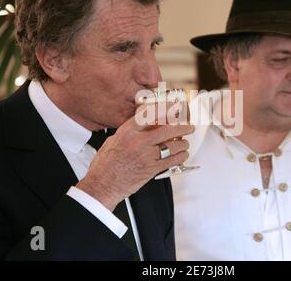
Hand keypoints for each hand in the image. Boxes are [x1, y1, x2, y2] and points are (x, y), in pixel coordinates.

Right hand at [76, 113, 193, 210]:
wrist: (102, 184)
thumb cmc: (106, 164)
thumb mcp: (115, 140)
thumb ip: (132, 131)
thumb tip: (147, 124)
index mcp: (128, 131)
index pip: (151, 113)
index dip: (166, 108)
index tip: (175, 106)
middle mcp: (138, 142)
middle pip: (168, 129)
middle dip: (182, 127)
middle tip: (188, 127)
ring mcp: (146, 156)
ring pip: (174, 145)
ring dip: (183, 144)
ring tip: (184, 143)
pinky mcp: (152, 169)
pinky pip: (173, 161)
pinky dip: (181, 156)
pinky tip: (182, 155)